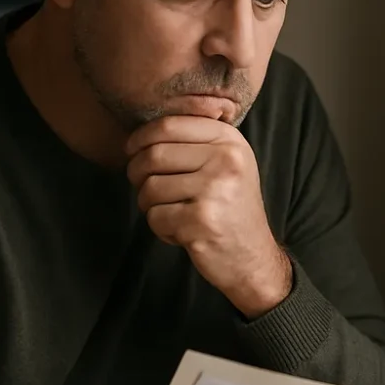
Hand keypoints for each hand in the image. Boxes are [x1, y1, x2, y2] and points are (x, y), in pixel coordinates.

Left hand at [126, 116, 291, 318]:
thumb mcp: (228, 165)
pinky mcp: (201, 221)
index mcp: (230, 141)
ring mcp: (214, 191)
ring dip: (149, 205)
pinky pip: (155, 217)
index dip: (140, 138)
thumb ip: (196, 142)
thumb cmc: (231, 209)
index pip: (168, 125)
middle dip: (138, 174)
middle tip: (146, 189)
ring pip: (150, 188)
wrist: (253, 258)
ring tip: (172, 213)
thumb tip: (140, 133)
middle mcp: (226, 161)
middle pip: (154, 155)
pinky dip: (161, 228)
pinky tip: (181, 232)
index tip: (132, 151)